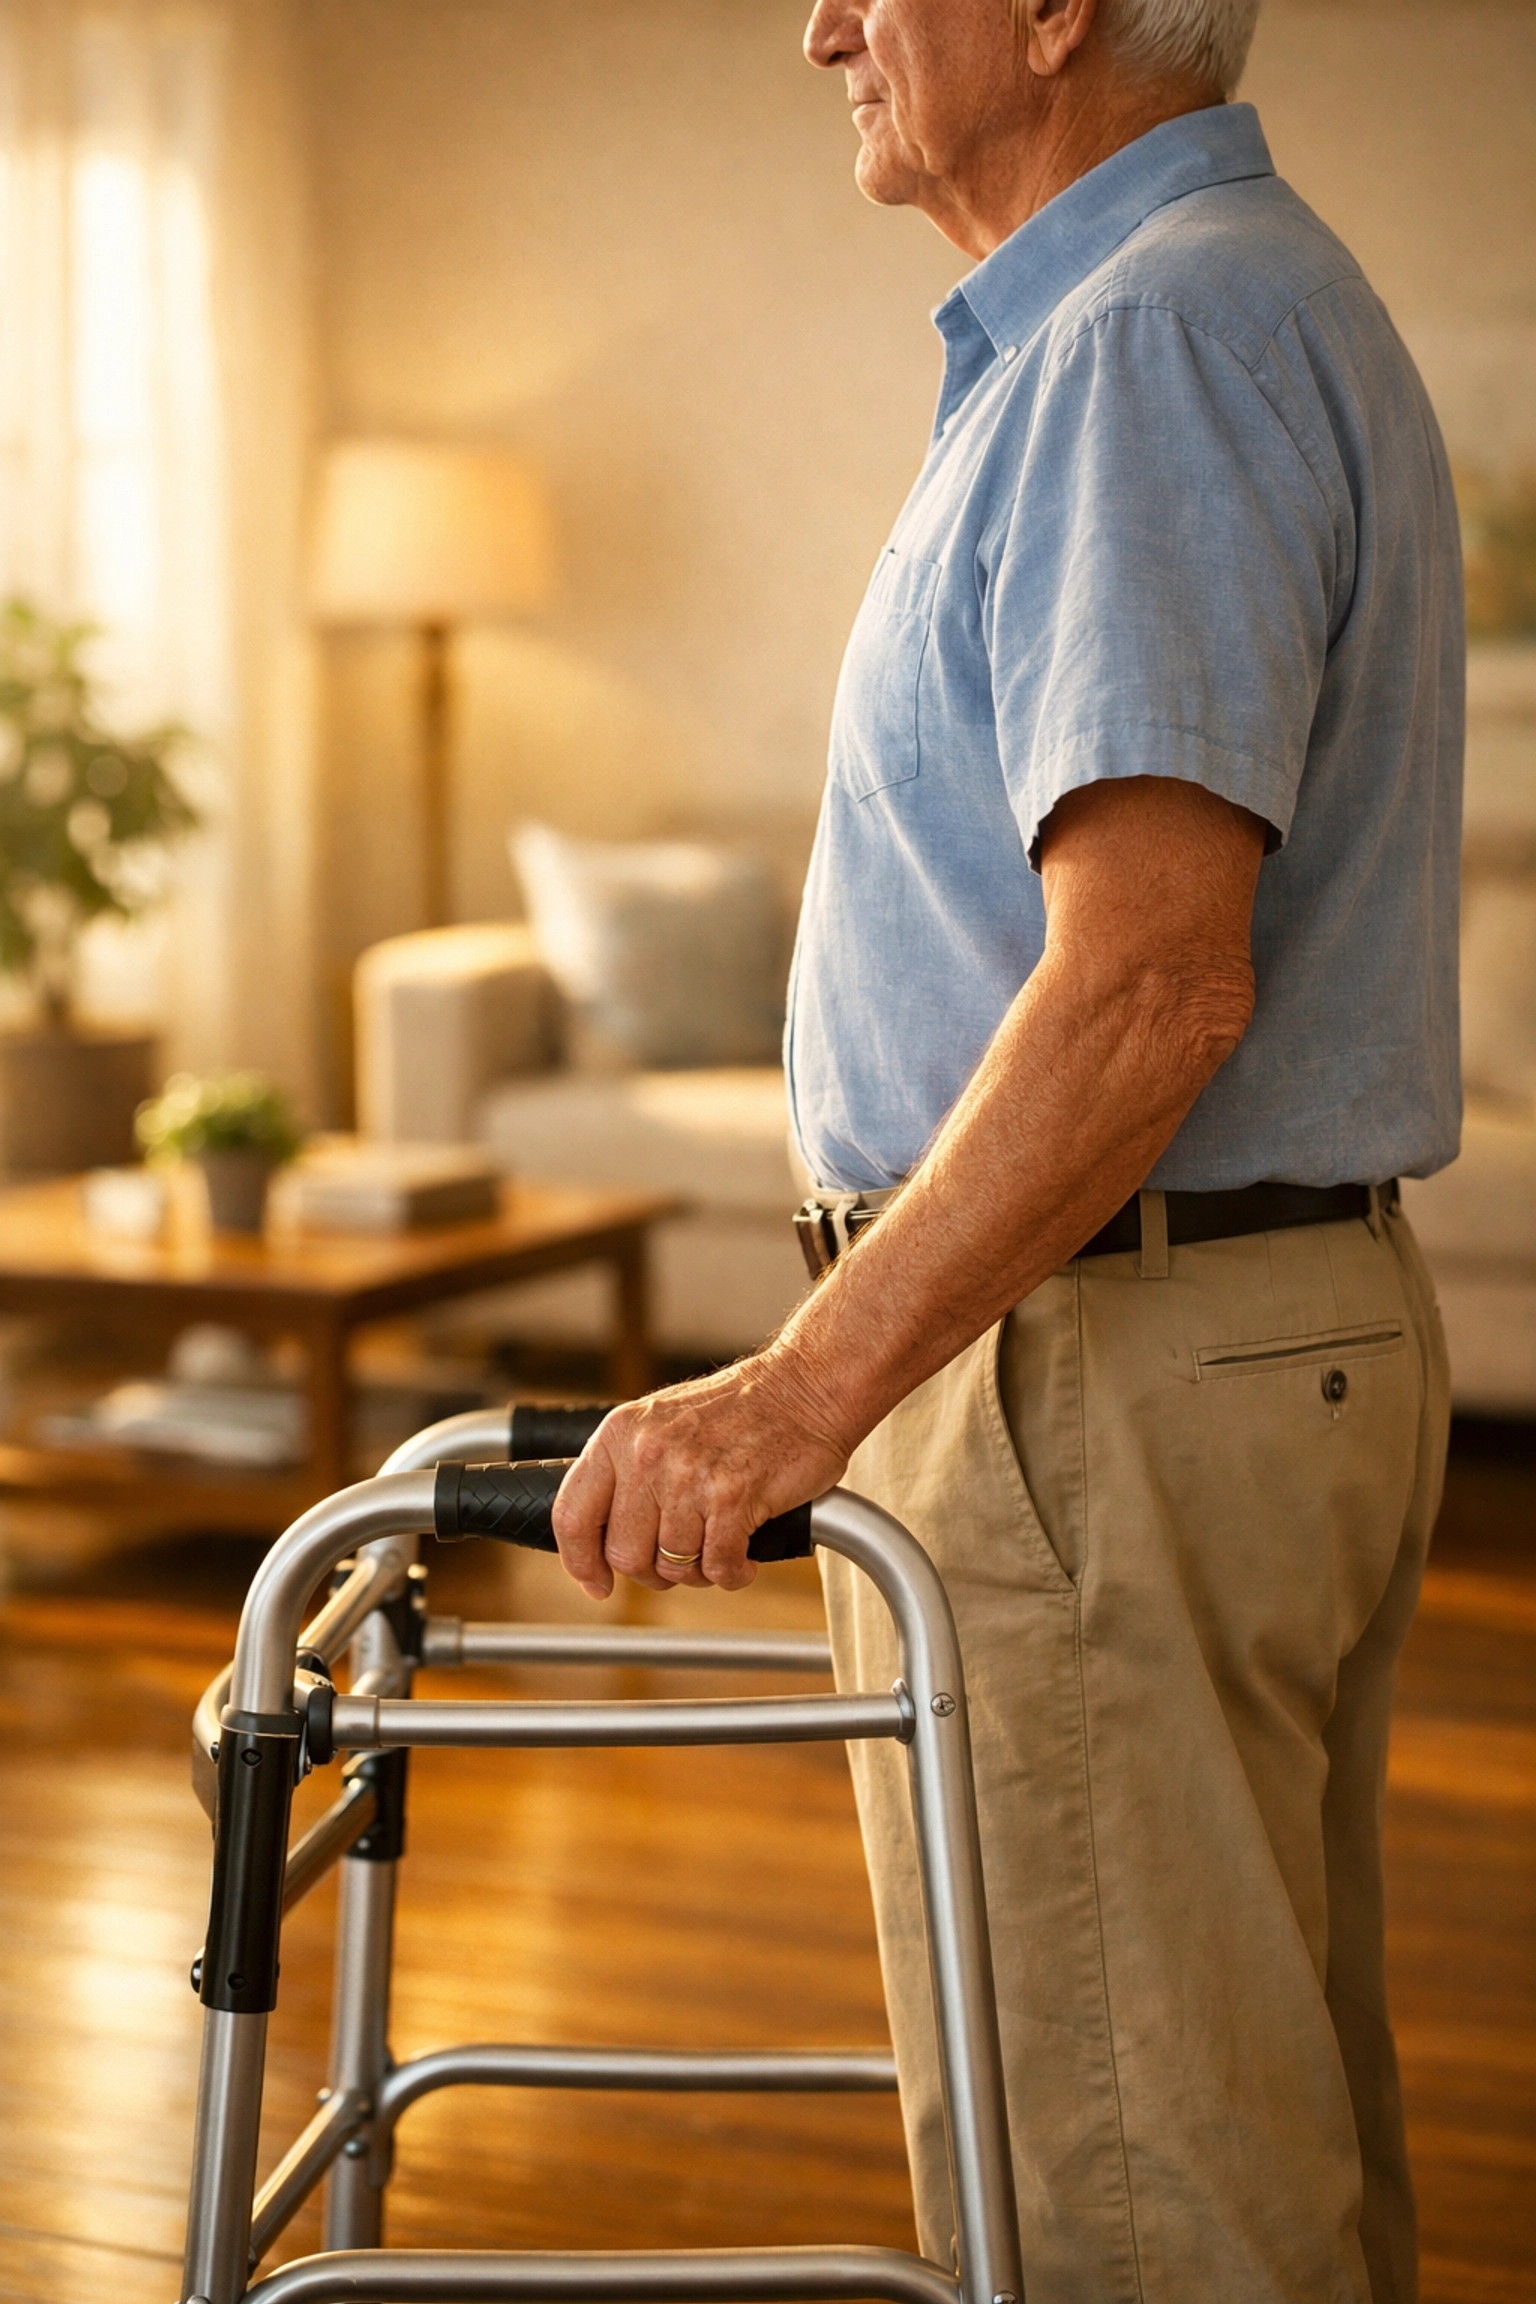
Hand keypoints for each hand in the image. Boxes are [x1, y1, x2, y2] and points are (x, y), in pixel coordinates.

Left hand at [549, 1351, 851, 1597]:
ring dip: (699, 1571)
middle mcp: (648, 1454)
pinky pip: (719, 1567)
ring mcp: (690, 1476)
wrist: (805, 1388)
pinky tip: (744, 1556)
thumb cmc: (739, 1410)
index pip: (573, 1514)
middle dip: (653, 1571)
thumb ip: (629, 1470)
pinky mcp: (734, 1497)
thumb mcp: (662, 1423)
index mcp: (621, 1434)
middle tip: (680, 1561)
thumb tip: (603, 1535)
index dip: (580, 1561)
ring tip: (719, 1547)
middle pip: (625, 1554)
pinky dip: (733, 1573)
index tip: (596, 1583)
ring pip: (674, 1566)